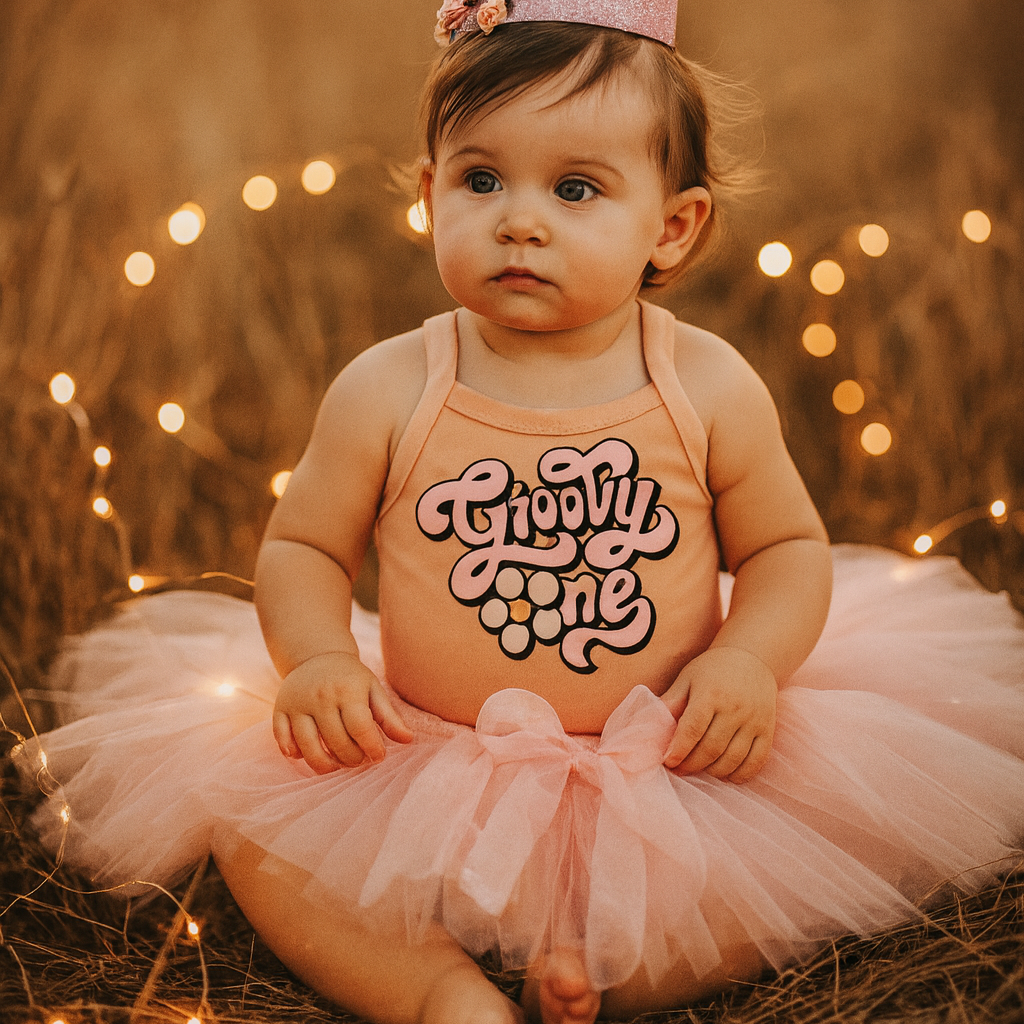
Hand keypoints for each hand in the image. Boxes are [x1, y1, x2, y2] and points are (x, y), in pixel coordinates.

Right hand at [272, 651, 412, 772]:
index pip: (360, 728)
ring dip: (324, 765)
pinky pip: (282, 740)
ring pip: (308, 747)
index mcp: (347, 690)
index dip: (372, 748)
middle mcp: (320, 697)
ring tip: (337, 765)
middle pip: (336, 742)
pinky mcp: (280, 710)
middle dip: (351, 759)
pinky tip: (307, 755)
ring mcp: (297, 704)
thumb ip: (389, 716)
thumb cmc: (350, 677)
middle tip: (359, 761)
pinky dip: (294, 753)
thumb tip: (409, 740)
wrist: (316, 655)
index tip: (379, 757)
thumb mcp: (373, 689)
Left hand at [661, 646, 776, 782]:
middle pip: (711, 748)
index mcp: (711, 694)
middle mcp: (734, 708)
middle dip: (692, 764)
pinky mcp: (767, 729)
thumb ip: (671, 701)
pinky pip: (757, 760)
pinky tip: (726, 774)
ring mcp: (754, 720)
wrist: (753, 657)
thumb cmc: (713, 668)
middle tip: (679, 769)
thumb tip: (651, 724)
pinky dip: (741, 774)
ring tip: (700, 770)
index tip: (668, 761)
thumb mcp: (687, 678)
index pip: (692, 729)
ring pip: (733, 759)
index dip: (679, 749)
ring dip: (713, 772)